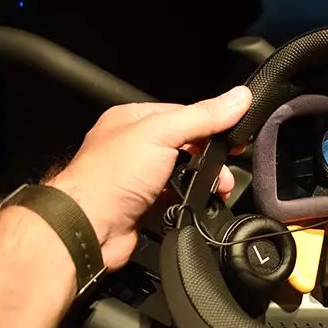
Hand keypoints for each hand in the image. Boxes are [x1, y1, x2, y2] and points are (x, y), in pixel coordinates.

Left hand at [48, 86, 251, 270]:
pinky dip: (189, 202)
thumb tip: (237, 98)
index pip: (185, 114)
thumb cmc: (108, 178)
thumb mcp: (161, 133)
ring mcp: (141, 178)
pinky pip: (178, 200)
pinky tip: (194, 204)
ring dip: (204, 183)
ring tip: (216, 189)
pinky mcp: (146, 205)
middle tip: (225, 169)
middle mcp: (136, 147)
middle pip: (188, 147)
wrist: (90, 228)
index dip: (212, 124)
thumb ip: (202, 117)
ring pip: (185, 175)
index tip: (236, 134)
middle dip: (211, 159)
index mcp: (134, 120)